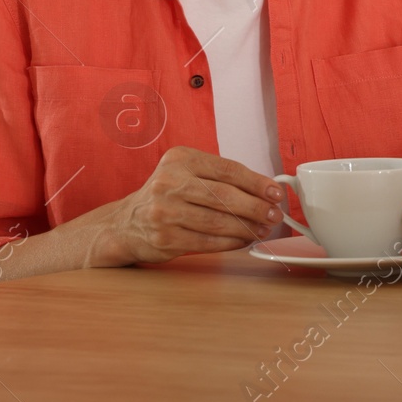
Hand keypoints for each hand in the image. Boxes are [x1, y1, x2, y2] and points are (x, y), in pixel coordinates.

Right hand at [91, 146, 282, 265]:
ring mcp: (164, 211)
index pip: (228, 170)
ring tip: (263, 229)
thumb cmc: (167, 195)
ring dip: (247, 228)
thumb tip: (265, 191)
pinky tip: (244, 240)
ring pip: (218, 221)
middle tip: (275, 215)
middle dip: (256, 207)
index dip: (257, 183)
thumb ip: (220, 177)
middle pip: (225, 196)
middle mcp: (169, 182)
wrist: (126, 223)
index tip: (276, 193)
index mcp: (180, 159)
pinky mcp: (164, 238)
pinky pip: (208, 241)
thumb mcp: (186, 173)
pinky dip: (231, 242)